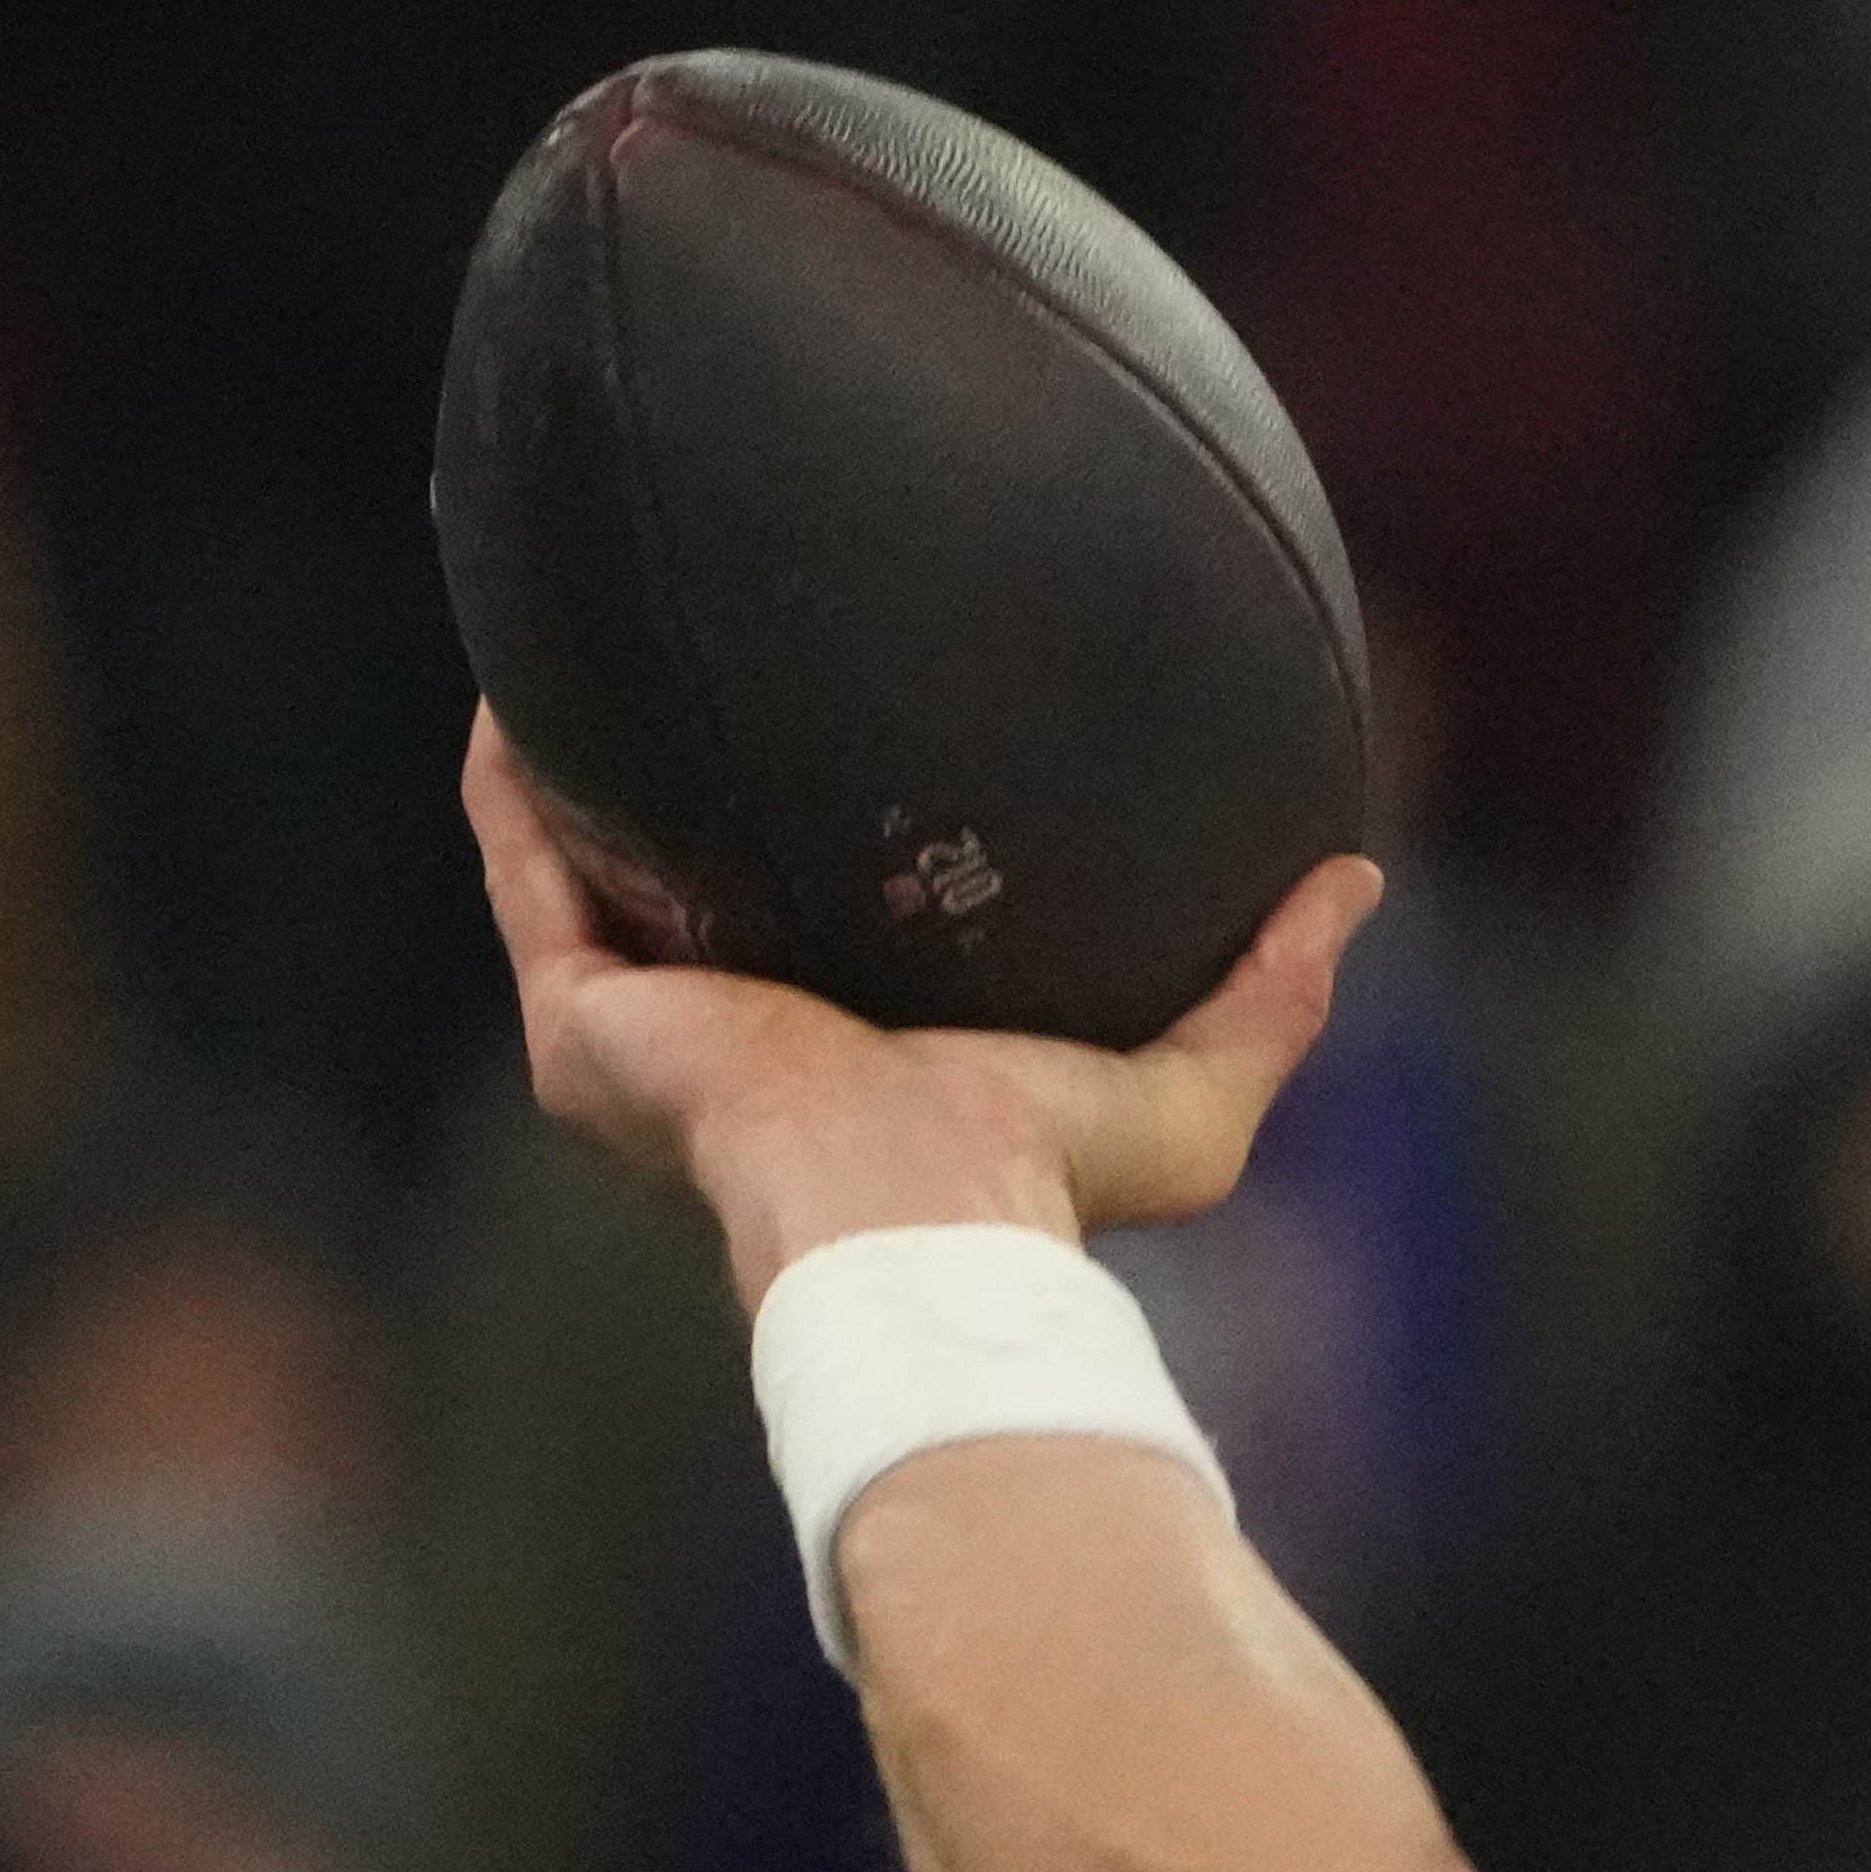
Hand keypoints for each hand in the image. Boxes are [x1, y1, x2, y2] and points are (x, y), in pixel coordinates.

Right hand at [467, 709, 1375, 1304]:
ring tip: (592, 651)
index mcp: (857, 1062)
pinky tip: (518, 690)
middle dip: (699, 802)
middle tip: (721, 672)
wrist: (917, 1220)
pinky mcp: (585, 1017)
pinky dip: (517, 785)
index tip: (867, 752)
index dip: (838, 852)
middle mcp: (737, 1048)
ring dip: (585, 774)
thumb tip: (1353, 878)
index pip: (838, 941)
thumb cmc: (1047, 1183)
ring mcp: (646, 1037)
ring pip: (592, 876)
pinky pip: (530, 869)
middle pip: (703, 900)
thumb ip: (1273, 990)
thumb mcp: (1191, 1088)